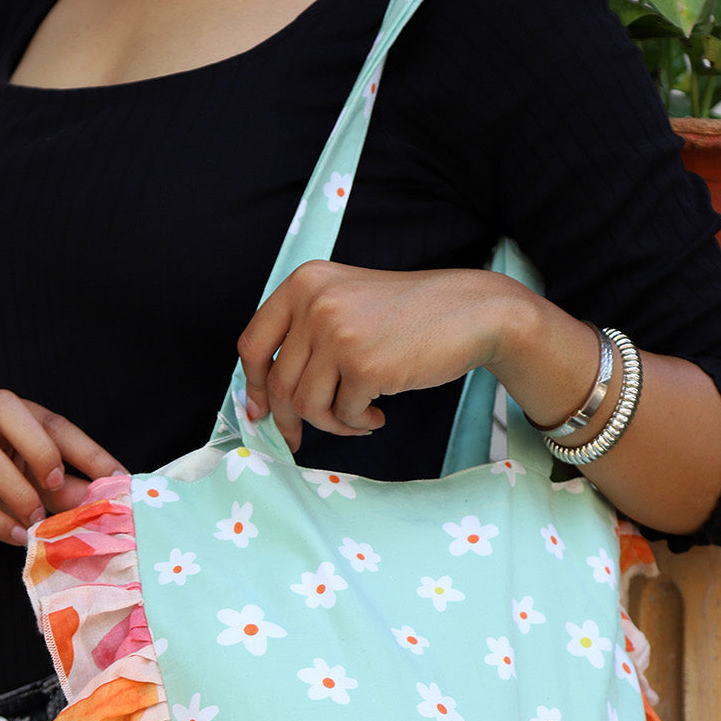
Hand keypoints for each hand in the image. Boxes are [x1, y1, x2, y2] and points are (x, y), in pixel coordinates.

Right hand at [0, 387, 124, 562]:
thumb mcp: (39, 490)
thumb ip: (70, 490)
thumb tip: (111, 497)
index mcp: (4, 415)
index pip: (49, 420)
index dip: (85, 450)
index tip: (115, 479)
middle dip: (37, 444)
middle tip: (57, 483)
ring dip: (16, 489)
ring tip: (37, 520)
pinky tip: (17, 537)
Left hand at [237, 261, 524, 450]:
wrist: (469, 311)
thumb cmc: (406, 316)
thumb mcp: (345, 303)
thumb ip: (305, 335)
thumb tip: (267, 399)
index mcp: (304, 284)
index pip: (252, 344)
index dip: (252, 386)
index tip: (261, 412)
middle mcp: (315, 304)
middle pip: (280, 383)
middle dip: (293, 419)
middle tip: (302, 436)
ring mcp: (339, 334)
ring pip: (307, 404)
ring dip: (331, 424)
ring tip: (356, 419)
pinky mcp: (365, 365)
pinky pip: (343, 414)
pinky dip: (358, 423)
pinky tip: (379, 414)